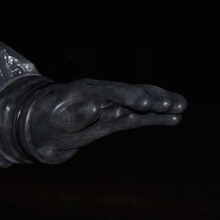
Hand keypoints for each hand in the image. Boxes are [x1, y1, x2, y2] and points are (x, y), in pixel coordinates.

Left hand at [15, 78, 187, 163]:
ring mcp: (110, 106)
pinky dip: (155, 118)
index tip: (145, 103)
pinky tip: (174, 119)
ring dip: (161, 105)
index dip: (129, 96)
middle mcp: (101, 95)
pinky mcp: (115, 118)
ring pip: (140, 103)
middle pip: (131, 93)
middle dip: (152, 98)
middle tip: (172, 103)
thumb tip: (95, 109)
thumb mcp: (52, 122)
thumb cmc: (42, 124)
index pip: (111, 92)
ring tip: (182, 107)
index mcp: (84, 91)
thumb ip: (73, 117)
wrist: (37, 128)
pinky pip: (138, 117)